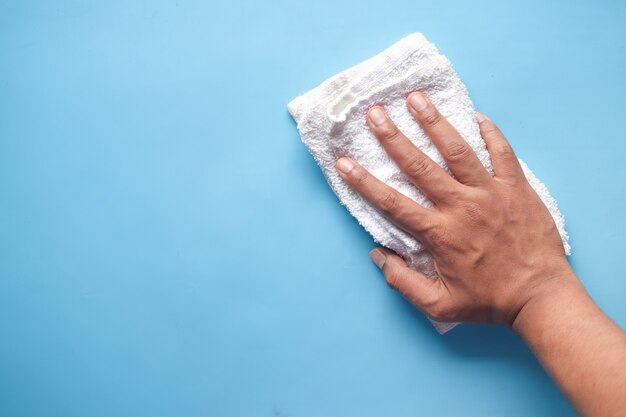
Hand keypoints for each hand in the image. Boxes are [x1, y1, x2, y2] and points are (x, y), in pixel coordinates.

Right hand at [335, 92, 574, 325]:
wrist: (541, 297)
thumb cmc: (489, 301)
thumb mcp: (439, 305)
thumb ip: (404, 282)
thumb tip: (379, 256)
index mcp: (440, 233)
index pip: (393, 202)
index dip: (364, 182)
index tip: (344, 162)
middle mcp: (462, 206)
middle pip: (420, 166)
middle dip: (393, 137)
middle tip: (375, 113)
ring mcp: (491, 193)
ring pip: (458, 150)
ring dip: (434, 122)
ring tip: (416, 98)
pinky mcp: (517, 187)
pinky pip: (502, 152)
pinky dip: (490, 132)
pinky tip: (475, 115)